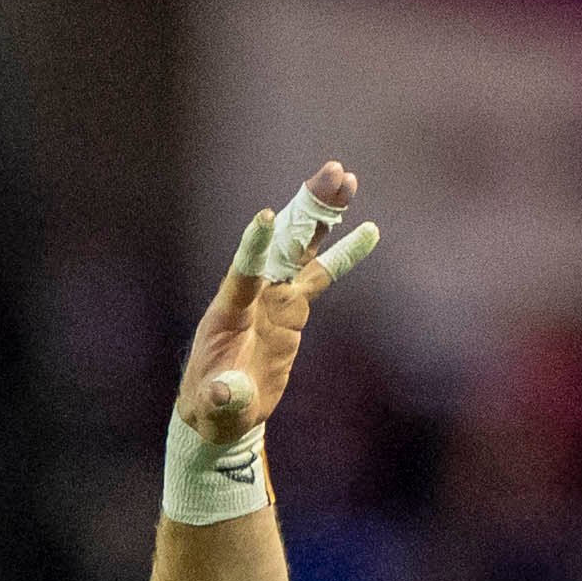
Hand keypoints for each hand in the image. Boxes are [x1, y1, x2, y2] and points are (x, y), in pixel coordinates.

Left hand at [174, 160, 377, 461]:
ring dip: (323, 213)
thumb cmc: (212, 406)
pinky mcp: (293, 308)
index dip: (254, 246)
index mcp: (230, 310)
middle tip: (332, 172)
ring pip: (302, 247)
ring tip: (346, 179)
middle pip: (282, 242)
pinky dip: (343, 254)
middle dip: (306, 207)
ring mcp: (275, 297)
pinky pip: (321, 275)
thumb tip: (226, 393)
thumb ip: (223, 394)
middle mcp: (254, 293)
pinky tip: (369, 230)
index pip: (244, 271)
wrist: (223, 408)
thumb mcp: (216, 404)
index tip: (266, 216)